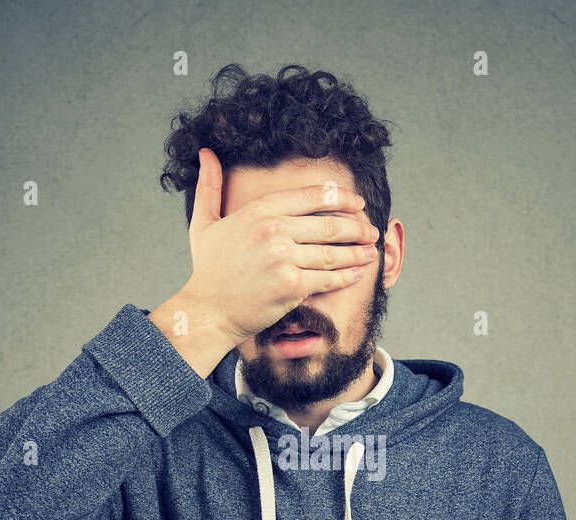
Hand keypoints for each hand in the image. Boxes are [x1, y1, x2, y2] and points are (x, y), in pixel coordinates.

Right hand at [179, 147, 379, 342]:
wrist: (208, 310)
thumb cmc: (207, 268)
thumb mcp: (204, 222)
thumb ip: (209, 186)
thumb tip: (205, 152)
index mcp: (259, 210)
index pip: (311, 197)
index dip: (340, 198)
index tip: (357, 202)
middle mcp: (274, 230)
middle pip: (329, 224)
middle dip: (356, 227)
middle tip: (371, 230)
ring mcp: (284, 258)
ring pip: (332, 253)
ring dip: (357, 252)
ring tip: (371, 251)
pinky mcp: (292, 286)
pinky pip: (328, 279)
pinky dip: (347, 276)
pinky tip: (358, 273)